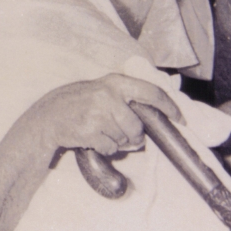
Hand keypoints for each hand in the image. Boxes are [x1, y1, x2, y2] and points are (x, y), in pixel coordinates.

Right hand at [46, 73, 183, 156]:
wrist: (49, 115)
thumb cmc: (80, 103)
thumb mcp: (104, 91)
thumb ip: (128, 97)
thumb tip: (158, 113)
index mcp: (116, 82)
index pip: (151, 92)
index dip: (169, 107)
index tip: (181, 119)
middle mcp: (108, 95)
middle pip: (137, 126)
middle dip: (133, 136)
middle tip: (121, 133)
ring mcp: (97, 113)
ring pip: (124, 139)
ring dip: (116, 141)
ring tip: (101, 132)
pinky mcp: (89, 130)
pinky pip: (110, 147)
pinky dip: (105, 148)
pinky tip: (93, 138)